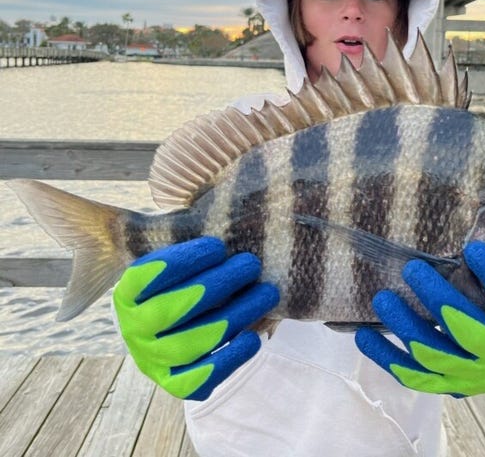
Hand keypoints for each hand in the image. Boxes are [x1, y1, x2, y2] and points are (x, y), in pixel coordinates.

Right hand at [113, 237, 279, 400]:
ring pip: (190, 344)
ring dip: (233, 316)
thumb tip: (199, 192)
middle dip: (216, 285)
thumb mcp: (175, 251)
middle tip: (251, 264)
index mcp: (126, 292)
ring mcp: (151, 359)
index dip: (182, 261)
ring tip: (267, 293)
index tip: (217, 245)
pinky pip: (197, 381)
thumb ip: (176, 229)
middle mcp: (132, 328)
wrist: (183, 321)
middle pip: (171, 310)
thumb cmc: (188, 275)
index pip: (146, 277)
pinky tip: (253, 336)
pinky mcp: (174, 383)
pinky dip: (226, 361)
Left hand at [355, 241, 484, 399]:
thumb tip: (463, 239)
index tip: (472, 249)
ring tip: (383, 299)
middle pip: (468, 332)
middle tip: (412, 269)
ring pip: (434, 356)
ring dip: (405, 326)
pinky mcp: (447, 386)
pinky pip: (413, 376)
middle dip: (438, 299)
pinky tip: (363, 335)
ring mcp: (472, 374)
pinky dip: (386, 356)